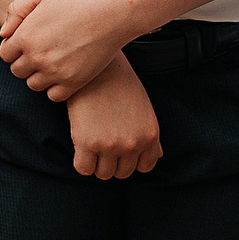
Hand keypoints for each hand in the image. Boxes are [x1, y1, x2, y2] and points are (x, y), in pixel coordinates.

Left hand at [0, 0, 131, 100]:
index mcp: (26, 36)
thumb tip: (3, 33)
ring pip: (33, 84)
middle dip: (25, 61)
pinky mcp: (73, 83)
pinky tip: (64, 72)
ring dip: (39, 75)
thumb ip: (15, 11)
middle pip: (17, 71)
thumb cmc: (76, 0)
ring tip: (53, 60)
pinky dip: (55, 88)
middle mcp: (37, 57)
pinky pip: (53, 96)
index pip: (5, 53)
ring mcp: (55, 72)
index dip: (14, 47)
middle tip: (42, 50)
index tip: (28, 42)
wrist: (111, 11)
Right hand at [66, 62, 162, 178]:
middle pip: (122, 173)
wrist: (96, 66)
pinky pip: (83, 168)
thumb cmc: (119, 83)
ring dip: (96, 163)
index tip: (120, 150)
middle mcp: (133, 144)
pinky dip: (81, 162)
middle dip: (113, 162)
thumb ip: (150, 134)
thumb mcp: (143, 108)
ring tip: (90, 144)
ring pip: (103, 173)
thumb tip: (159, 156)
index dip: (131, 160)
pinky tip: (79, 147)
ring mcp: (111, 145)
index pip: (144, 167)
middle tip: (102, 144)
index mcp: (150, 135)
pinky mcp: (87, 142)